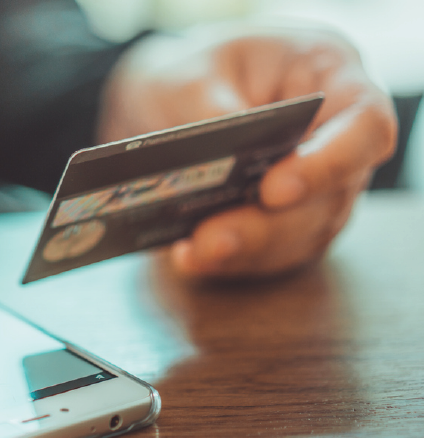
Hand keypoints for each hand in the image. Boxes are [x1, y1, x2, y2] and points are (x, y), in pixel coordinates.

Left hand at [98, 22, 397, 277]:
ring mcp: (320, 188)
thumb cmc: (200, 70)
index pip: (366, 126)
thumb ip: (208, 111)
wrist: (178, 96)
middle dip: (268, 225)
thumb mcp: (192, 74)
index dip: (330, 163)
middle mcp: (338, 140)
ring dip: (247, 251)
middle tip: (213, 239)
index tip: (275, 189)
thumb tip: (219, 163)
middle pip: (329, 198)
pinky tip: (189, 258)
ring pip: (301, 235)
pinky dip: (232, 261)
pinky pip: (271, 253)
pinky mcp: (290, 224)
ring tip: (194, 253)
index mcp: (334, 79)